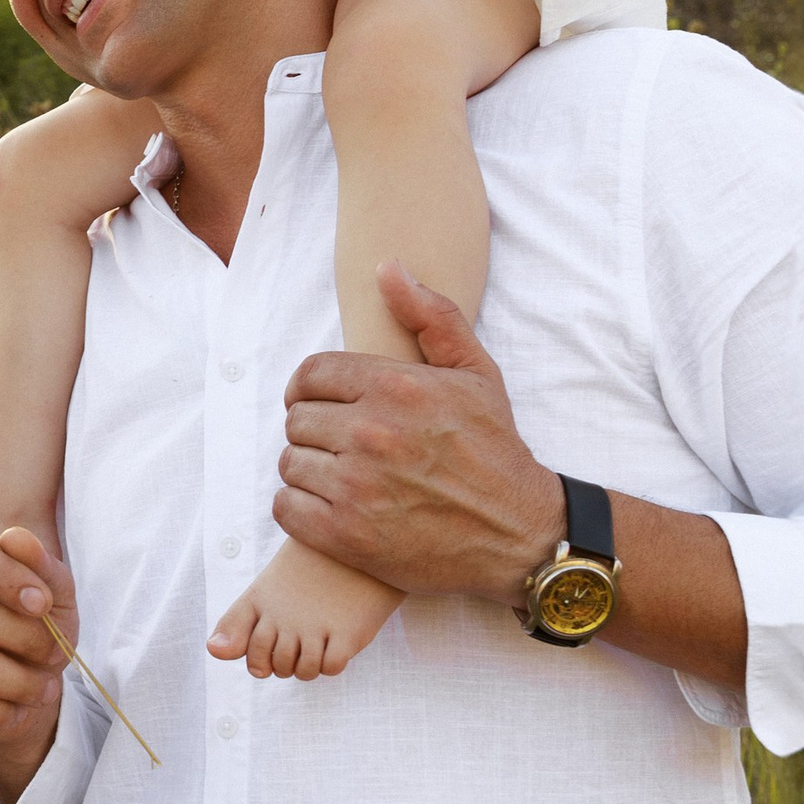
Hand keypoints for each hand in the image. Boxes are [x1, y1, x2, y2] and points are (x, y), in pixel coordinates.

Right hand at [0, 518, 71, 794]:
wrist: (24, 670)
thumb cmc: (36, 619)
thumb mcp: (53, 590)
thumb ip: (40, 563)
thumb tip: (13, 537)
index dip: (6, 575)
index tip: (43, 603)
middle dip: (23, 637)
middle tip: (56, 654)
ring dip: (16, 680)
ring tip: (45, 687)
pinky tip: (19, 710)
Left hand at [274, 263, 560, 604]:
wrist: (517, 534)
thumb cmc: (494, 450)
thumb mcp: (475, 373)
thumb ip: (432, 316)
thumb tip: (387, 268)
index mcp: (396, 388)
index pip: (311, 374)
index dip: (312, 388)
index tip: (324, 404)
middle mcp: (371, 433)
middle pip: (297, 419)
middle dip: (317, 430)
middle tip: (346, 445)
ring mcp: (356, 487)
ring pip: (289, 463)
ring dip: (309, 470)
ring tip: (344, 477)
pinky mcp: (346, 536)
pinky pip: (285, 507)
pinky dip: (300, 508)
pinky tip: (331, 506)